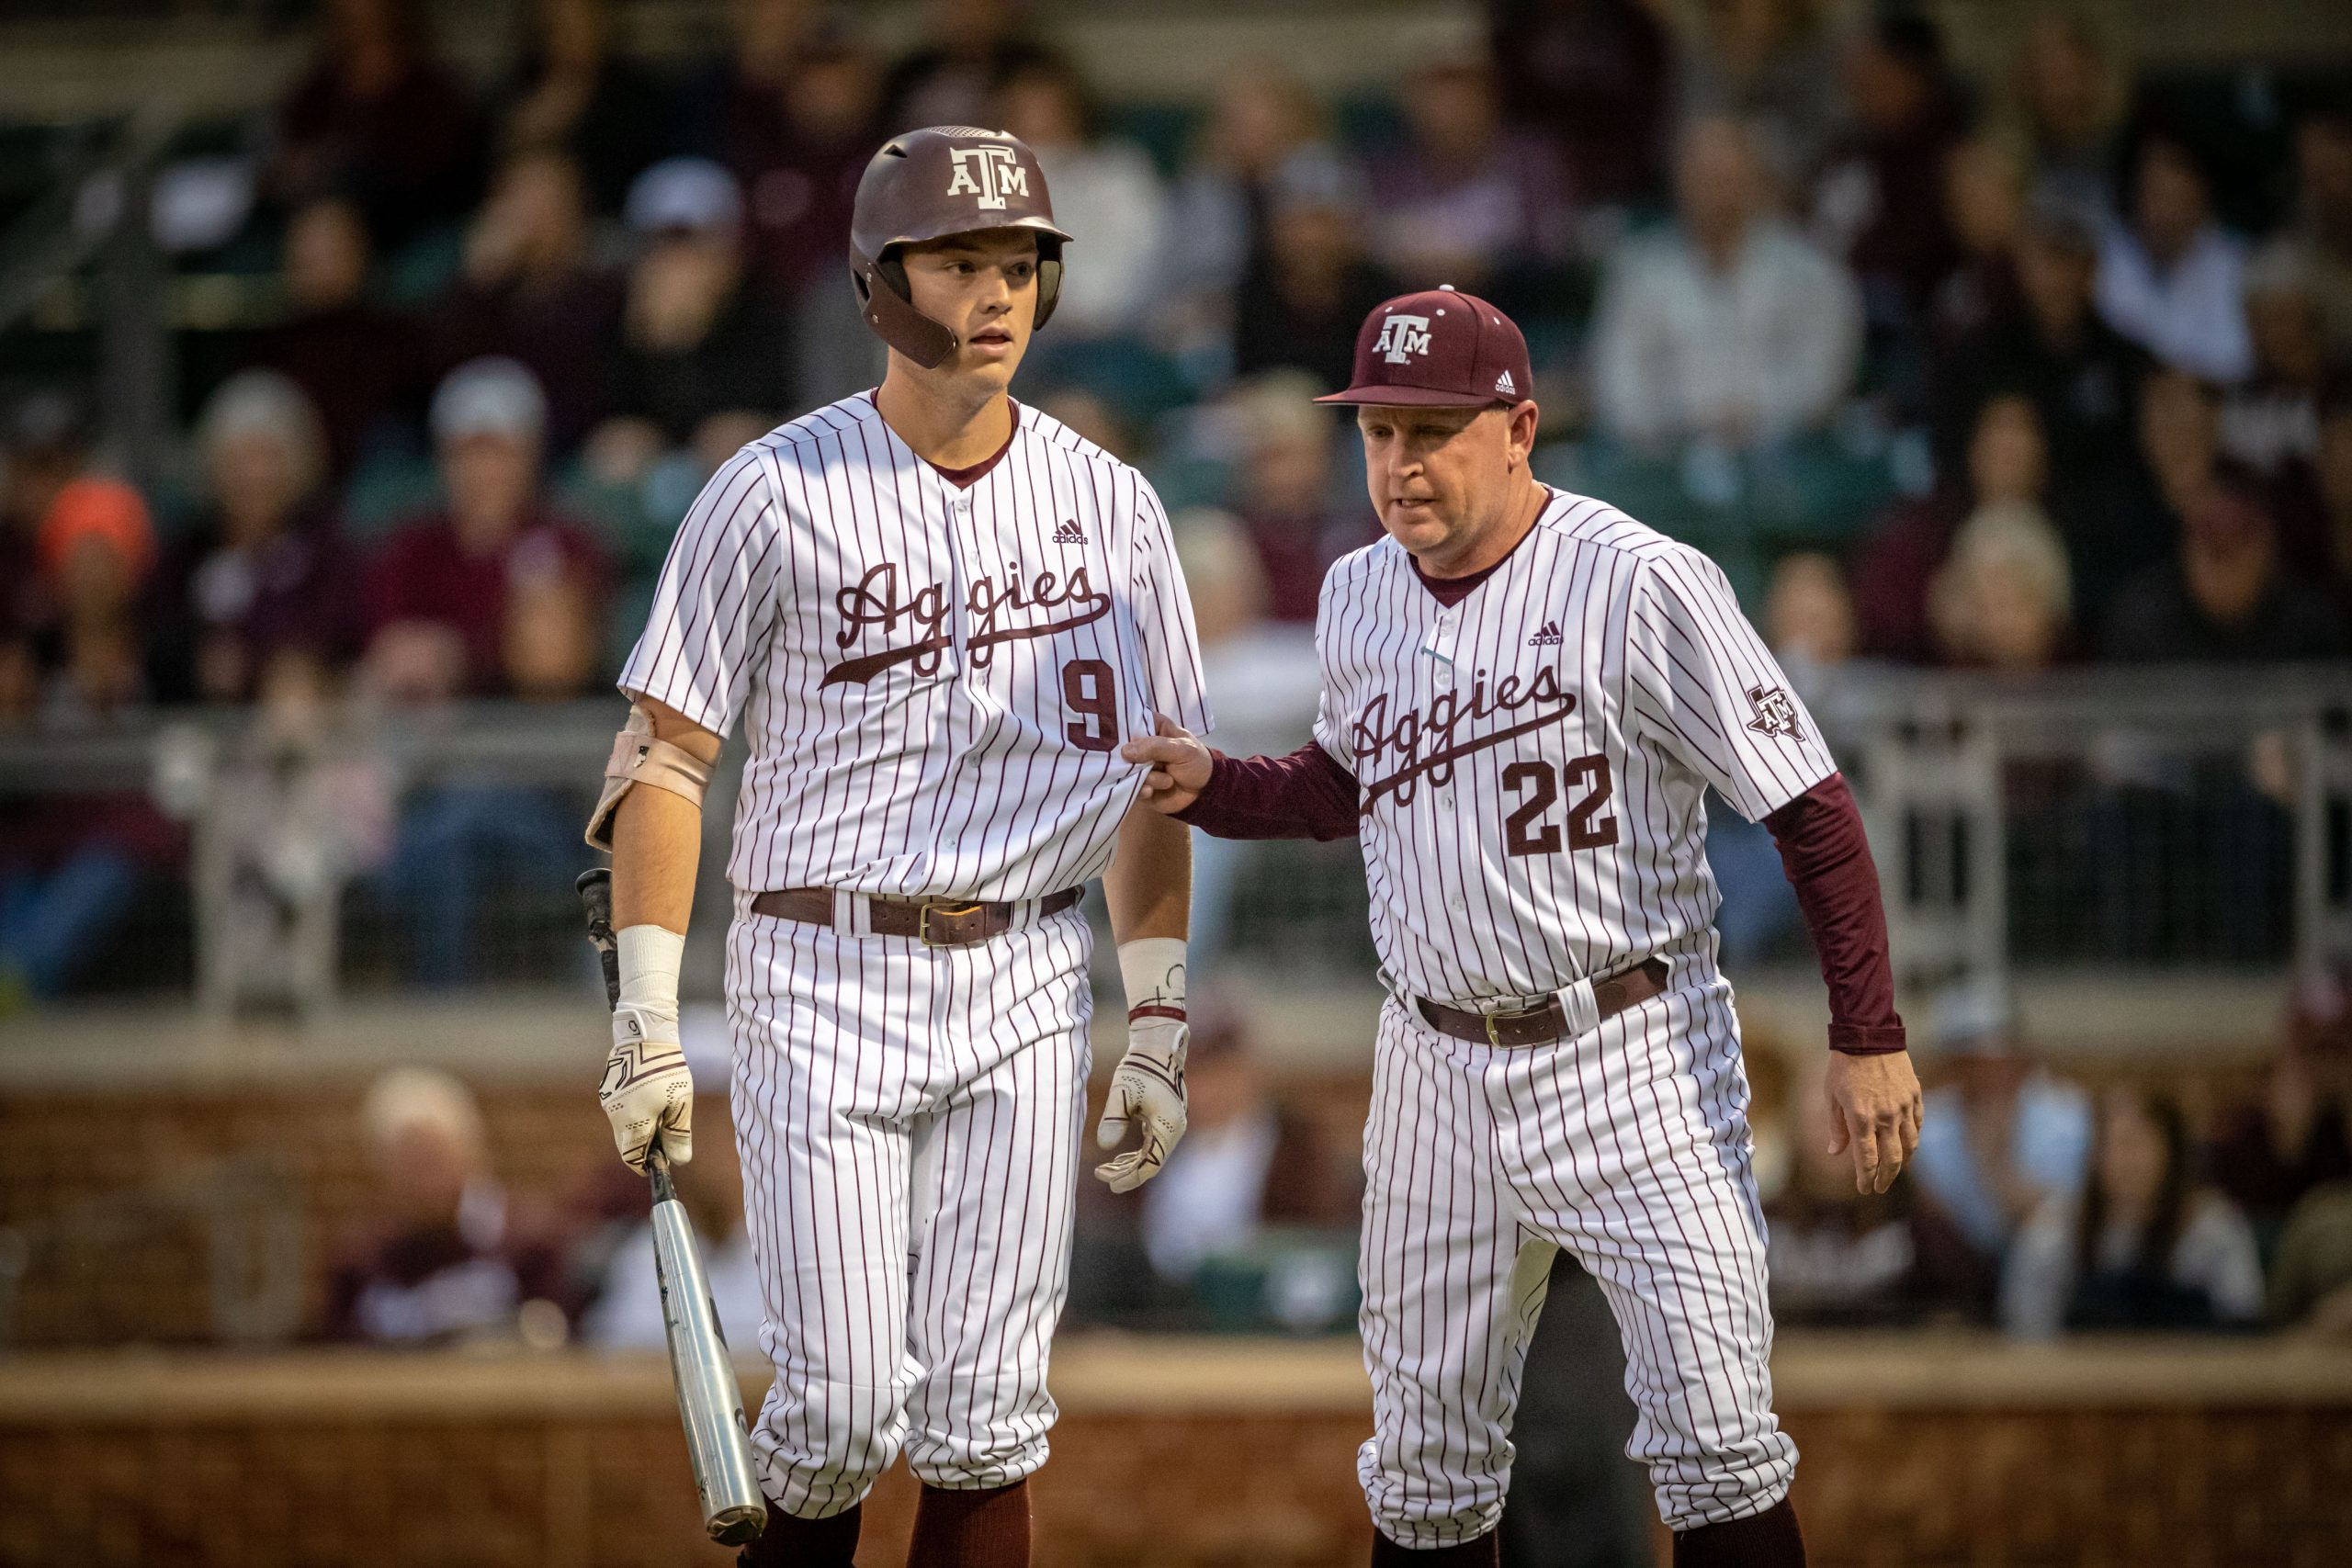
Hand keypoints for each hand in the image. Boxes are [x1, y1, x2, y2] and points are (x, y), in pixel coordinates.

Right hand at [600, 1025, 692, 1171]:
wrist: (644, 1036)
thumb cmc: (666, 1070)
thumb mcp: (680, 1103)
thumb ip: (678, 1133)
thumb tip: (679, 1160)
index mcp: (632, 1123)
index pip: (631, 1157)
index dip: (644, 1164)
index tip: (658, 1162)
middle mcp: (614, 1116)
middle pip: (625, 1143)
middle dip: (643, 1146)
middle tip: (663, 1135)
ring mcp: (608, 1101)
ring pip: (622, 1126)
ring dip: (638, 1126)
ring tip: (659, 1108)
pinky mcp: (607, 1088)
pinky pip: (619, 1109)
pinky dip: (632, 1111)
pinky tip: (648, 1094)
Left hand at [1094, 1014, 1187, 1191]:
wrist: (1158, 1046)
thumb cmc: (1140, 1067)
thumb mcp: (1122, 1092)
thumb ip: (1113, 1120)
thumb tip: (1104, 1147)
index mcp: (1168, 1126)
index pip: (1151, 1164)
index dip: (1131, 1178)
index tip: (1110, 1185)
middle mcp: (1174, 1129)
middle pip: (1152, 1162)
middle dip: (1127, 1173)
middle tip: (1101, 1175)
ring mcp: (1172, 1124)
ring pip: (1152, 1154)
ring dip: (1130, 1164)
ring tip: (1105, 1169)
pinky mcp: (1166, 1118)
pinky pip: (1153, 1144)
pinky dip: (1137, 1153)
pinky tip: (1119, 1158)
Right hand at [1120, 713, 1212, 813]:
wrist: (1204, 793)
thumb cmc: (1197, 763)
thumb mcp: (1182, 749)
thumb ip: (1155, 747)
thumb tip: (1125, 751)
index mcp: (1154, 728)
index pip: (1131, 722)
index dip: (1124, 731)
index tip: (1124, 742)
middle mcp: (1142, 745)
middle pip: (1123, 748)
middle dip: (1135, 760)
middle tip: (1152, 765)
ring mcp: (1139, 766)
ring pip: (1127, 770)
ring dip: (1148, 778)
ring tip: (1168, 780)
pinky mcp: (1138, 785)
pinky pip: (1130, 787)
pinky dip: (1143, 790)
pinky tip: (1153, 791)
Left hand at [1824, 1050, 1921, 1194]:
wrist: (1867, 1035)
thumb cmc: (1843, 1066)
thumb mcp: (1831, 1096)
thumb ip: (1836, 1127)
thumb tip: (1836, 1153)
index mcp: (1861, 1118)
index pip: (1867, 1159)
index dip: (1866, 1178)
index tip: (1865, 1189)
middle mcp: (1886, 1116)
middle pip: (1892, 1158)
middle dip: (1886, 1177)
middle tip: (1879, 1187)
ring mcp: (1903, 1106)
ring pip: (1910, 1145)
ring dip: (1903, 1162)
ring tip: (1894, 1169)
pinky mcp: (1915, 1095)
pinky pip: (1918, 1124)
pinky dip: (1913, 1137)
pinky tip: (1907, 1144)